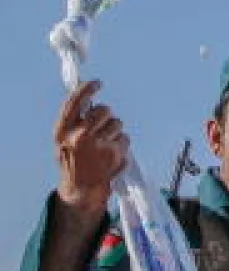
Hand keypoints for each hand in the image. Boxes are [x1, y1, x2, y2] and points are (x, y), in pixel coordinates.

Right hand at [54, 81, 128, 217]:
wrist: (81, 188)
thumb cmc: (73, 161)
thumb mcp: (64, 140)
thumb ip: (73, 121)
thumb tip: (88, 99)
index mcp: (62, 131)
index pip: (75, 102)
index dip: (87, 89)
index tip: (97, 83)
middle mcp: (80, 136)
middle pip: (103, 110)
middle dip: (105, 114)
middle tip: (102, 124)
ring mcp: (99, 144)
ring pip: (117, 123)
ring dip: (114, 131)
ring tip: (104, 144)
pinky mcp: (116, 153)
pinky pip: (125, 138)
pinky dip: (121, 144)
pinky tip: (110, 154)